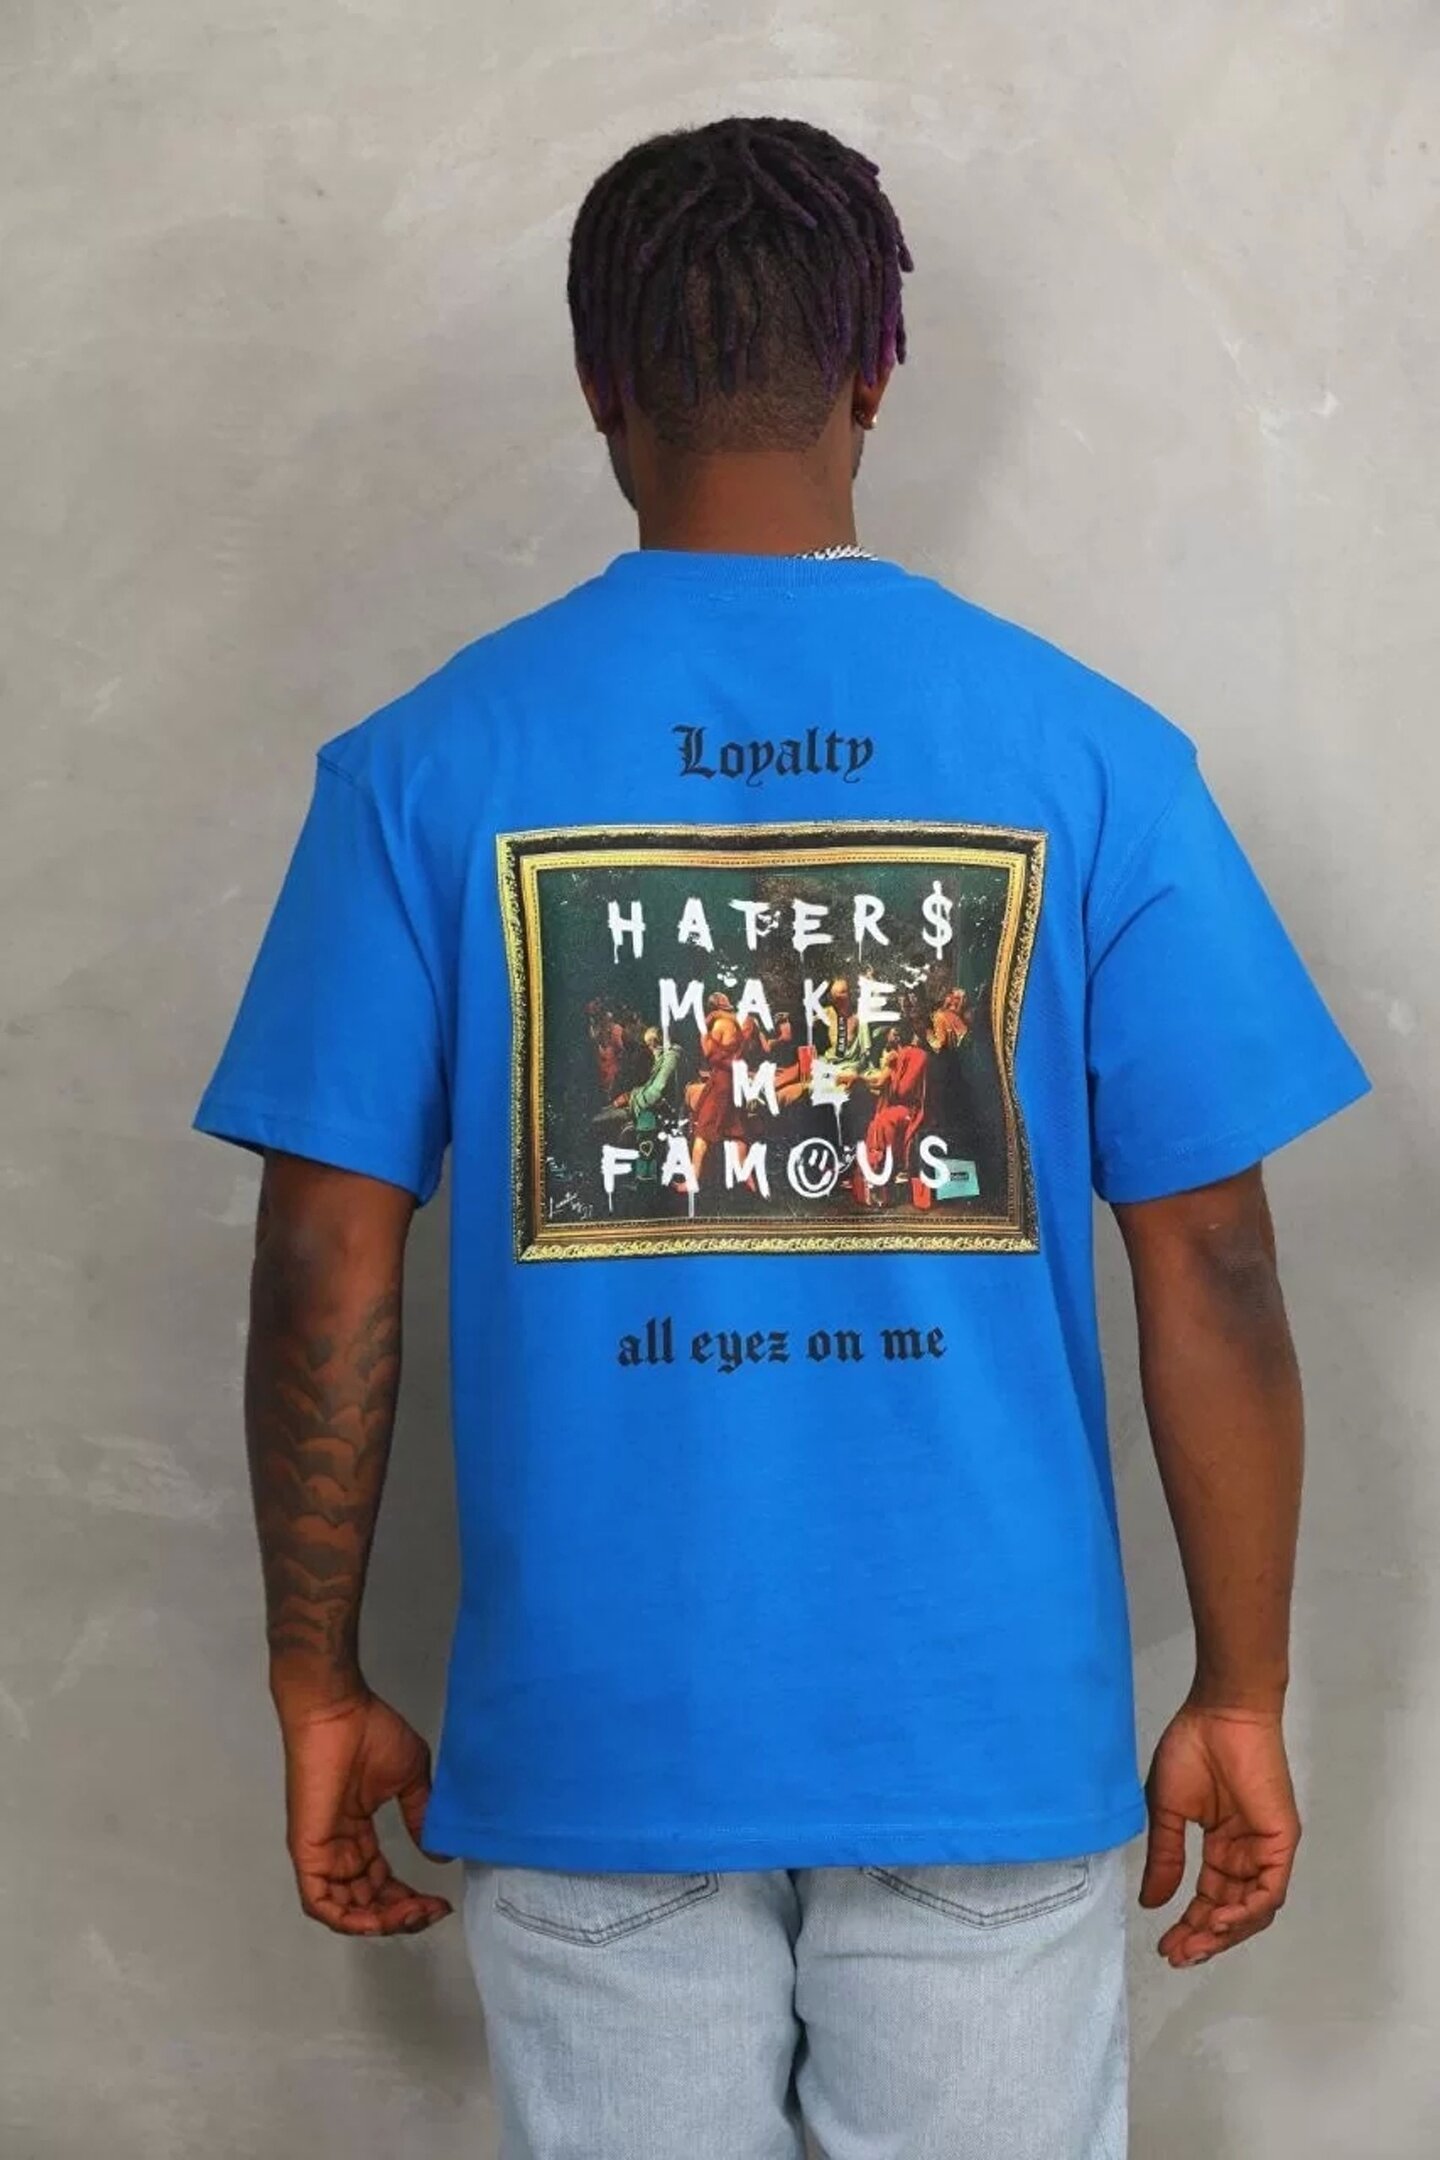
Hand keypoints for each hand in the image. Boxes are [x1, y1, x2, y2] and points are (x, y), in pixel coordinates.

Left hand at [278, 1686, 453, 1935]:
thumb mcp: (408, 1778)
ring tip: (414, 1913)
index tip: (439, 1900)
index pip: (380, 1882)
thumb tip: (439, 1855)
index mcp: (357, 1833)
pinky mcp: (308, 1852)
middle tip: (430, 1910)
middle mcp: (338, 1850)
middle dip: (400, 1915)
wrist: (338, 1712)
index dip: (408, 1898)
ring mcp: (321, 1853)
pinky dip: (347, 1919)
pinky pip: (321, 1902)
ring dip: (380, 1921)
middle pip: (365, 1902)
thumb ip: (420, 1816)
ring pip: (345, 1910)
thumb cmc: (370, 1732)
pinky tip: (378, 1920)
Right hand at [1139, 1699, 1299, 1966]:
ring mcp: (1265, 1850)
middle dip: (1204, 1938)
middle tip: (1177, 1954)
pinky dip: (1246, 1912)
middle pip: (1231, 1913)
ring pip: (1252, 1910)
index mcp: (1221, 1846)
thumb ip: (1165, 1858)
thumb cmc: (1192, 1748)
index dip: (1188, 1926)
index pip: (1209, 1900)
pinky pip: (1269, 1891)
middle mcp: (1245, 1855)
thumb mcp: (1166, 1810)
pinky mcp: (1281, 1842)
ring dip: (1224, 1933)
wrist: (1220, 1714)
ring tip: (1194, 1944)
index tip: (1165, 1945)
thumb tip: (1152, 1903)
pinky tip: (1218, 1921)